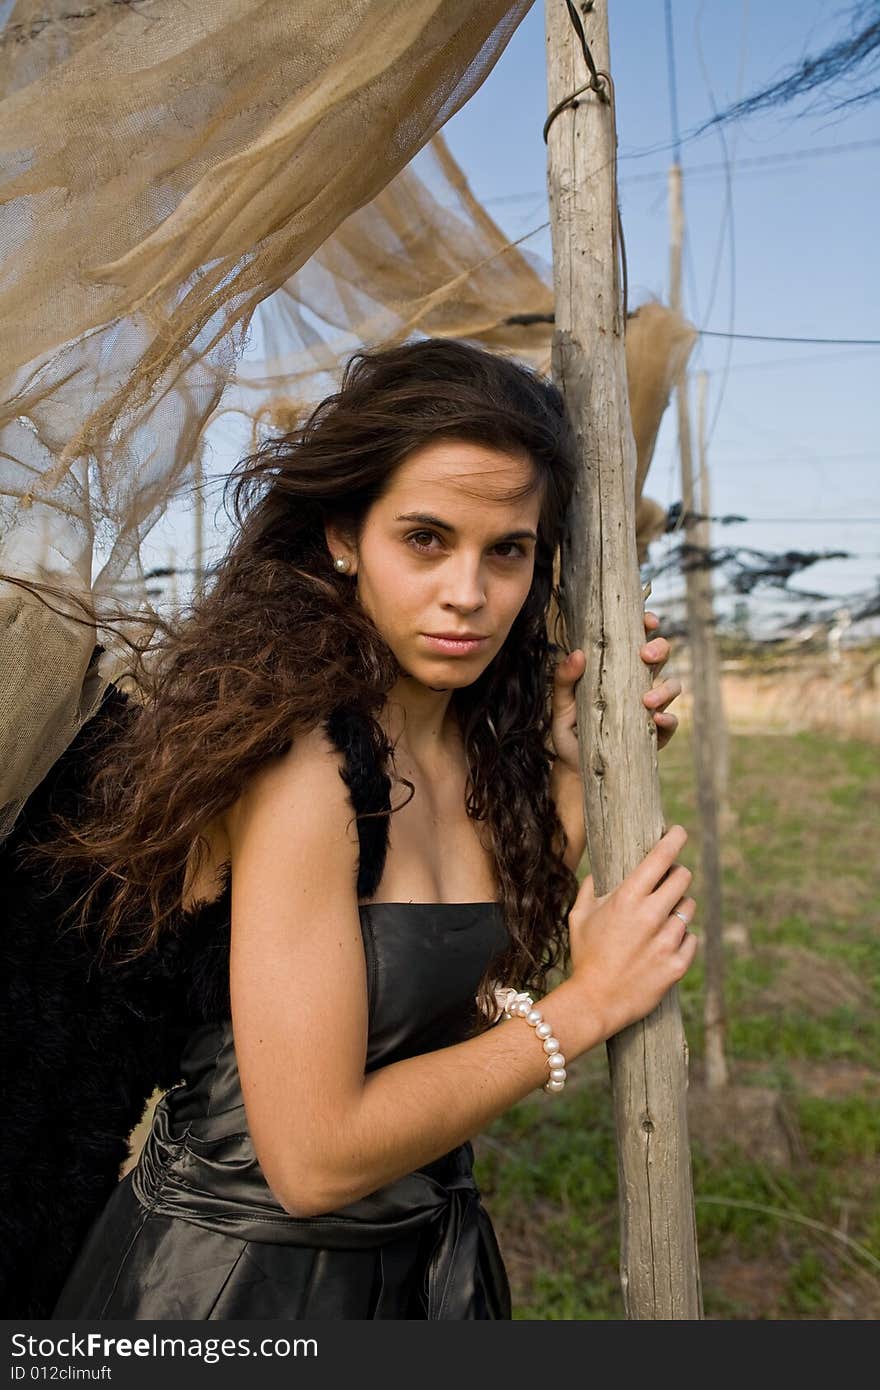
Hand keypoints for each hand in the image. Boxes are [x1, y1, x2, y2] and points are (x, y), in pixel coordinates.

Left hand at [550, 610, 680, 774]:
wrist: (576, 768)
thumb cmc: (570, 730)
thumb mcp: (562, 704)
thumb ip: (564, 679)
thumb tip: (577, 654)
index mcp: (618, 670)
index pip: (637, 641)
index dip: (647, 626)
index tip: (647, 621)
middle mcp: (638, 684)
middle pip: (662, 657)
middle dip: (660, 649)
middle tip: (645, 655)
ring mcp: (650, 708)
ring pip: (673, 686)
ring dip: (665, 689)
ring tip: (646, 701)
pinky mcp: (656, 734)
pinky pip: (671, 723)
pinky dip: (668, 719)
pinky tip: (657, 720)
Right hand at [567, 825, 697, 1039]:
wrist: (595, 1001)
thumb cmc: (585, 956)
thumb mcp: (579, 916)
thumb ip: (590, 889)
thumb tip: (600, 873)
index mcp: (628, 898)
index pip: (661, 857)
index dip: (674, 839)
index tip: (679, 831)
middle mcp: (652, 915)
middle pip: (683, 877)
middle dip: (676, 875)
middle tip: (667, 882)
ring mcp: (668, 940)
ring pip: (689, 908)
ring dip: (678, 908)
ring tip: (661, 921)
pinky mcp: (678, 963)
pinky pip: (692, 938)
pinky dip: (681, 938)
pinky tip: (664, 945)